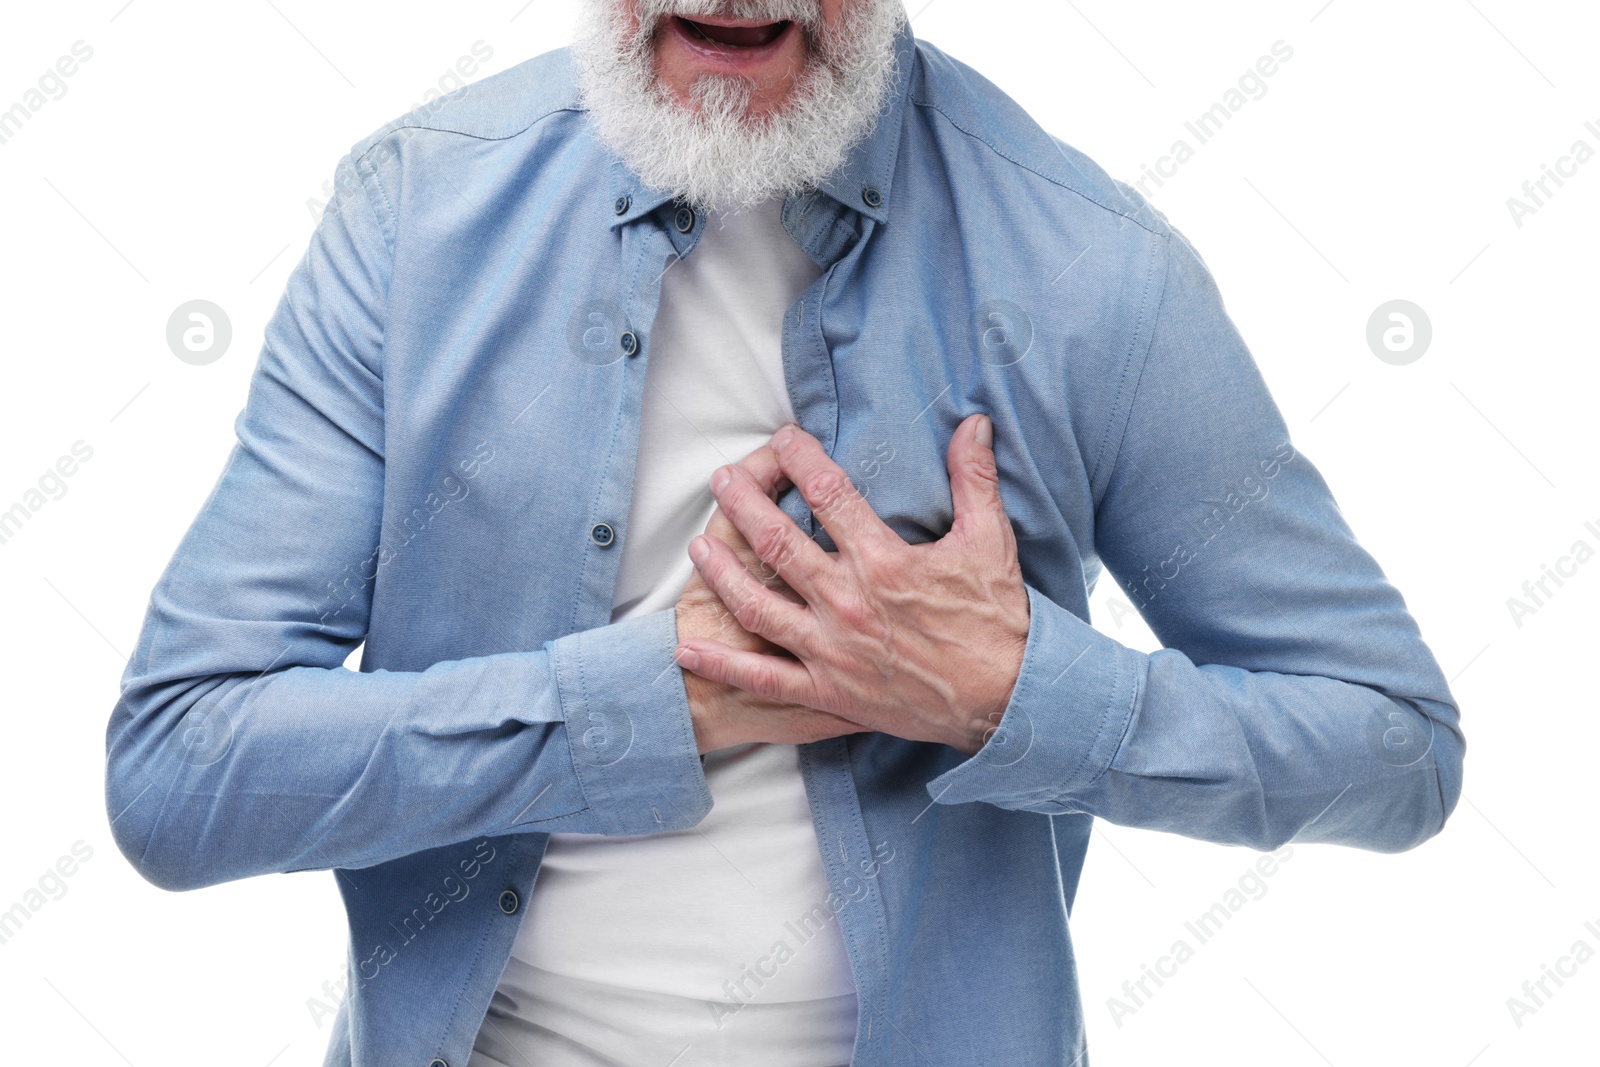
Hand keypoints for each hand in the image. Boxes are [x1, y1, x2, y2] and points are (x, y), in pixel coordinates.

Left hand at [675, 414, 1029, 755]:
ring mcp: (832, 650)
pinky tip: (688, 647)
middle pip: (778, 544)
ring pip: (758, 607)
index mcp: (883, 561)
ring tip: (698, 546)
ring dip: (722, 573)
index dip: (802, 460)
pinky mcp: (828, 691)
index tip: (784, 438)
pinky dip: (723, 663)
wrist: (1005, 699)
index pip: (829, 495)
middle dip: (744, 505)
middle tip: (721, 478)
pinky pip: (765, 678)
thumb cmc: (996, 620)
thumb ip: (973, 478)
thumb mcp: (990, 540)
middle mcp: (848, 603)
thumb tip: (973, 422)